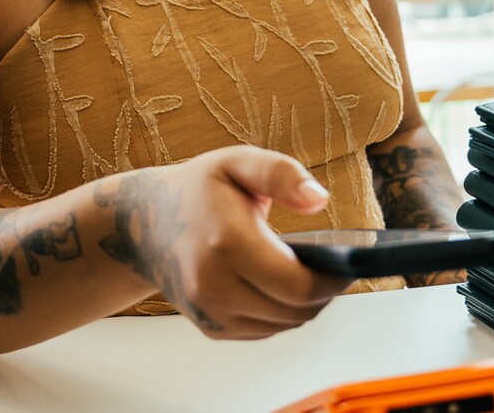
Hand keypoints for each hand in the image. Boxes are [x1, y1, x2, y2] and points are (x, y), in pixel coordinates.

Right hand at [95, 145, 351, 338]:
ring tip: (312, 274)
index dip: (332, 281)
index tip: (350, 263)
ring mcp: (210, 313)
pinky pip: (264, 330)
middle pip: (295, 311)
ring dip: (304, 305)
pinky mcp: (211, 328)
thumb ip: (281, 174)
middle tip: (336, 267)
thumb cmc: (197, 191)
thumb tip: (319, 199)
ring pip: (282, 324)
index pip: (298, 286)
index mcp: (227, 245)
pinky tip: (281, 286)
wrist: (144, 225)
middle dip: (323, 292)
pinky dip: (280, 313)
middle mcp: (214, 287)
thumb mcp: (238, 162)